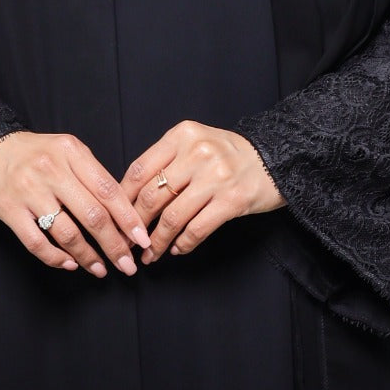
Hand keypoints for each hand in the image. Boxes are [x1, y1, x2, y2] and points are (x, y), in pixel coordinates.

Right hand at [0, 131, 150, 278]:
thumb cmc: (32, 153)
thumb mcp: (65, 151)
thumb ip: (91, 175)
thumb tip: (122, 213)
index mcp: (71, 151)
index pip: (108, 189)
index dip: (128, 218)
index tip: (142, 240)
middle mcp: (52, 169)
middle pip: (93, 215)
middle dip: (115, 245)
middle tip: (127, 265)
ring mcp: (29, 190)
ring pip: (68, 233)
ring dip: (89, 257)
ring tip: (101, 269)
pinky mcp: (9, 209)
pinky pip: (38, 243)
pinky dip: (57, 258)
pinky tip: (70, 264)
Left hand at [123, 121, 283, 264]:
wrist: (274, 159)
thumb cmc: (227, 154)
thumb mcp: (195, 144)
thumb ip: (166, 161)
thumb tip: (129, 197)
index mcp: (182, 135)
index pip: (140, 169)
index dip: (122, 198)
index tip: (114, 217)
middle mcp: (197, 152)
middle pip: (151, 195)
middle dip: (134, 225)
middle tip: (128, 242)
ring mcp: (216, 177)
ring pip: (172, 217)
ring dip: (156, 241)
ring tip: (149, 254)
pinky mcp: (232, 201)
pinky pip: (197, 229)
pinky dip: (182, 244)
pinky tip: (176, 250)